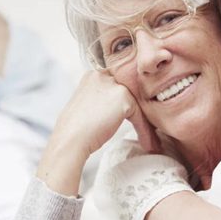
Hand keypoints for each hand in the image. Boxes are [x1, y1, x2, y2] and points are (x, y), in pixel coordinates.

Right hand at [38, 71, 158, 194]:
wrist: (70, 140)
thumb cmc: (74, 130)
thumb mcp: (86, 106)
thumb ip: (102, 101)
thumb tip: (115, 110)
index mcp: (92, 76)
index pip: (117, 85)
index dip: (126, 102)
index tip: (136, 118)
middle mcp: (103, 76)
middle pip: (129, 92)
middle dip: (138, 111)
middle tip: (147, 129)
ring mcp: (113, 85)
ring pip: (136, 104)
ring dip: (144, 124)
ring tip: (149, 141)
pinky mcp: (123, 98)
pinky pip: (140, 116)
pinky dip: (144, 131)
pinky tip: (147, 143)